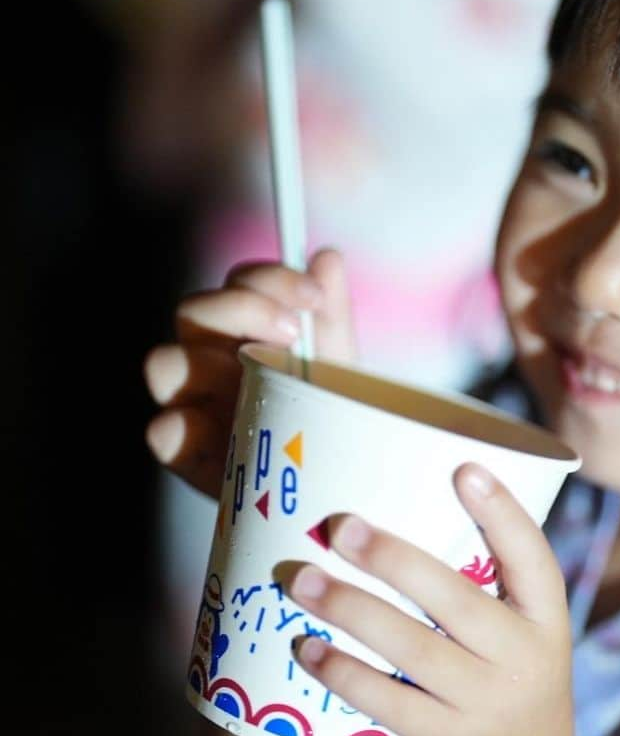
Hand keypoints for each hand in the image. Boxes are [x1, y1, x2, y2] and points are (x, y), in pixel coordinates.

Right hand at [143, 247, 355, 498]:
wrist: (332, 478)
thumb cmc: (329, 411)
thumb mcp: (340, 364)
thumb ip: (331, 314)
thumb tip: (327, 256)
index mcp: (246, 328)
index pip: (239, 282)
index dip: (271, 279)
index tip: (314, 297)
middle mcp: (210, 356)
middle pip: (193, 310)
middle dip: (242, 310)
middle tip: (292, 335)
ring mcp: (193, 402)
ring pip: (163, 363)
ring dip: (205, 365)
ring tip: (257, 385)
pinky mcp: (187, 451)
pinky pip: (163, 432)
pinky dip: (187, 431)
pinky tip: (228, 435)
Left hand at [277, 462, 594, 735]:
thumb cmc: (512, 683)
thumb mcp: (526, 635)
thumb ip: (489, 586)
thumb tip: (402, 511)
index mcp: (546, 617)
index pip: (533, 557)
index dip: (502, 512)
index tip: (465, 469)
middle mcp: (524, 657)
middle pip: (455, 598)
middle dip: (393, 559)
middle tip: (340, 526)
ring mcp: (486, 702)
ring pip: (411, 647)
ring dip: (351, 610)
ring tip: (302, 578)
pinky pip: (388, 702)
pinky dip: (344, 673)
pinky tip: (308, 648)